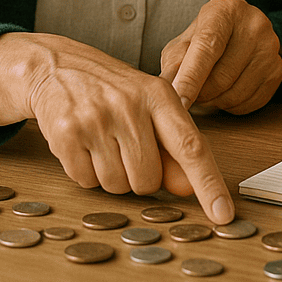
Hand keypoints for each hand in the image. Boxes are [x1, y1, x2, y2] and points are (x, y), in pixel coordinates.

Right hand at [0, 33, 234, 221]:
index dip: (209, 184)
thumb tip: (187, 188)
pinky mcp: (67, 133)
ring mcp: (97, 118)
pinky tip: (83, 144)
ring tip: (103, 142)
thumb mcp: (149, 108)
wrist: (58, 67)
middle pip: (149, 180)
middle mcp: (130, 105)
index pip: (192, 147)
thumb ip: (171, 148)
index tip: (224, 214)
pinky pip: (86, 181)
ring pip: (117, 186)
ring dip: (111, 176)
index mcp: (160, 96)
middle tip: (125, 148)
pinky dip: (85, 172)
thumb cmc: (113, 92)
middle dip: (139, 177)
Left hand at [160, 0, 281, 113]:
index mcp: (226, 10)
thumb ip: (174, 63)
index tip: (179, 102)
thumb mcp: (184, 42)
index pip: (207, 47)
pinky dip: (231, 106)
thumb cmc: (206, 37)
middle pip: (221, 76)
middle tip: (190, 94)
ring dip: (214, 102)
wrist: (239, 32)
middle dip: (200, 94)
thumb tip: (168, 89)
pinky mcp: (278, 68)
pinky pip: (249, 102)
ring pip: (235, 93)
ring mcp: (270, 46)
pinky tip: (224, 93)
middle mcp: (254, 23)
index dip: (191, 77)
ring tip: (207, 91)